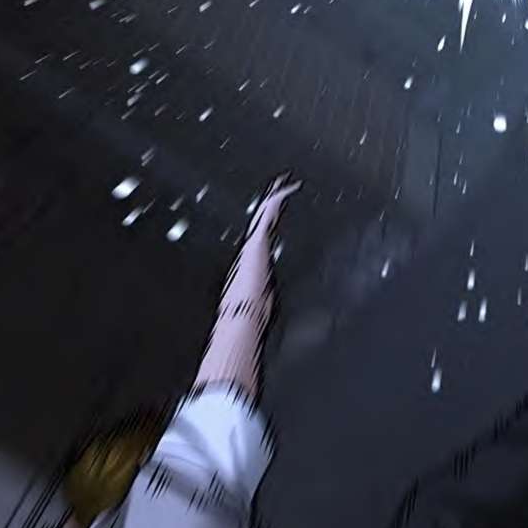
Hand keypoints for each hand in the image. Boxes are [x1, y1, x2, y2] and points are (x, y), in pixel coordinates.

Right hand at [205, 180, 296, 401]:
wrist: (240, 323)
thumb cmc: (247, 323)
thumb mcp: (260, 318)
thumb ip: (261, 322)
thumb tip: (271, 343)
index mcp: (253, 271)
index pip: (260, 246)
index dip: (265, 232)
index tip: (270, 222)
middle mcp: (252, 257)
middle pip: (262, 227)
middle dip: (268, 210)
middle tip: (276, 191)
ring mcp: (254, 249)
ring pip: (266, 218)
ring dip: (276, 200)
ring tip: (284, 184)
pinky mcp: (257, 244)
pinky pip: (269, 217)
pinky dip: (278, 202)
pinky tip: (288, 190)